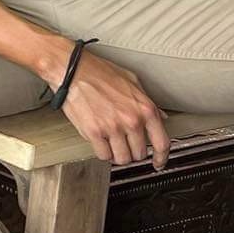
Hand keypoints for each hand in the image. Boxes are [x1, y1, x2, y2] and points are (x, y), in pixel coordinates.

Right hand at [54, 49, 168, 168]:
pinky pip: (103, 155)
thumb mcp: (132, 81)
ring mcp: (112, 128)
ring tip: (111, 145)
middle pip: (139, 154)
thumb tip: (160, 116)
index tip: (158, 162)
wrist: (72, 71)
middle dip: (132, 152)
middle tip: (125, 145)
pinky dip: (102, 152)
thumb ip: (148, 102)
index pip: (161, 143)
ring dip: (117, 155)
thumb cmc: (98, 72)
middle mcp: (131, 120)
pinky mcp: (93, 132)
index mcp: (144, 108)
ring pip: (121, 158)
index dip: (161, 158)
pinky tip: (100, 142)